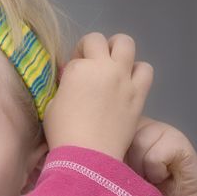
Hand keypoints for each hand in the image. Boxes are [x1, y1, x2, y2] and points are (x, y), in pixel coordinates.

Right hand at [44, 33, 152, 159]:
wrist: (89, 156)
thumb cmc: (63, 132)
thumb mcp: (51, 106)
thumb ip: (63, 88)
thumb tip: (71, 82)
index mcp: (78, 69)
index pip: (74, 59)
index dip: (71, 68)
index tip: (70, 81)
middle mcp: (103, 67)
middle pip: (98, 40)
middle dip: (90, 48)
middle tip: (89, 65)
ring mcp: (123, 78)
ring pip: (126, 44)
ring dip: (117, 51)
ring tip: (113, 66)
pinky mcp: (138, 93)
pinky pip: (145, 69)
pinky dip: (136, 71)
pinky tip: (128, 83)